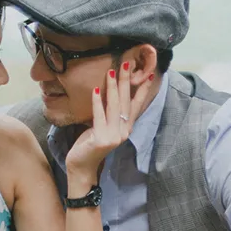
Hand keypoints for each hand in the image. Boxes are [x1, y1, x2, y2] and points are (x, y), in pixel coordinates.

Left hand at [64, 63, 154, 183]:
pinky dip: (97, 102)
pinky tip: (95, 90)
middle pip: (126, 102)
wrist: (82, 167)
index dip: (143, 89)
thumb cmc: (90, 144)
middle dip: (126, 81)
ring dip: (113, 87)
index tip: (148, 74)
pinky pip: (99, 116)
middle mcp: (123, 131)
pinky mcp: (101, 139)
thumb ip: (109, 113)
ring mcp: (114, 136)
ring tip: (112, 71)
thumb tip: (109, 91)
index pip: (136, 105)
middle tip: (127, 63)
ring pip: (114, 107)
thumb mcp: (103, 126)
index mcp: (126, 128)